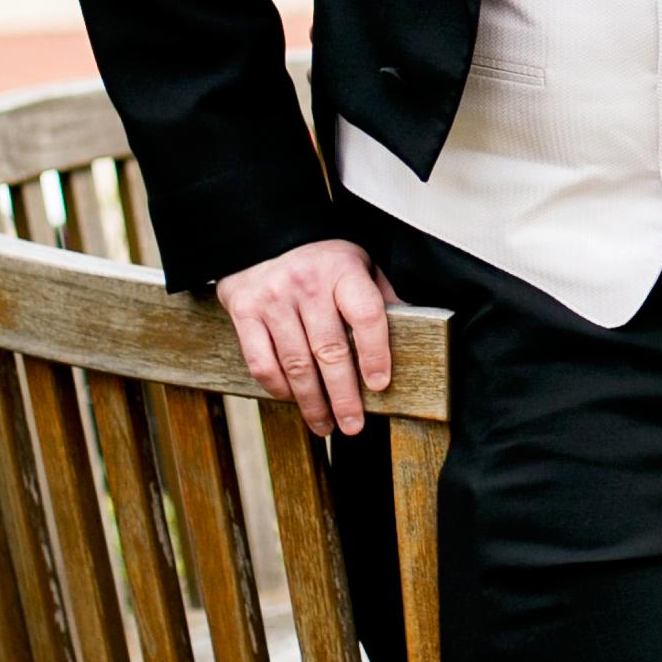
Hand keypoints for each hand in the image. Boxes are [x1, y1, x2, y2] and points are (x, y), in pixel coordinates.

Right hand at [217, 237, 393, 439]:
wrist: (262, 235)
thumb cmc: (321, 260)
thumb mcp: (358, 263)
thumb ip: (381, 295)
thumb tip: (417, 326)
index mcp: (342, 270)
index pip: (365, 315)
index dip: (375, 353)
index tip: (379, 385)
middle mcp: (307, 283)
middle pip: (330, 350)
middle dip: (344, 396)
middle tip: (354, 426)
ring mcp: (273, 298)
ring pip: (296, 363)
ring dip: (312, 402)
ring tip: (325, 425)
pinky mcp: (244, 311)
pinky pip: (262, 361)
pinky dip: (278, 388)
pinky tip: (292, 400)